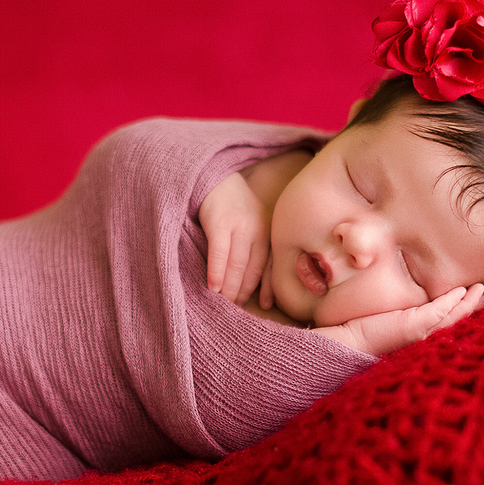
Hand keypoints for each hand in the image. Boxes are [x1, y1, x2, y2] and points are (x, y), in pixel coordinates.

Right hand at [199, 172, 271, 305]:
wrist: (215, 174)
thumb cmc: (233, 203)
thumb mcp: (253, 221)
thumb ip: (256, 245)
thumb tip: (255, 282)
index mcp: (267, 232)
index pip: (270, 265)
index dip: (268, 287)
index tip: (265, 305)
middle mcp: (257, 230)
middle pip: (253, 270)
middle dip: (244, 292)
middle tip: (234, 310)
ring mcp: (239, 226)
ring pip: (238, 265)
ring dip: (231, 288)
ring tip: (223, 303)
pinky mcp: (219, 222)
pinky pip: (219, 252)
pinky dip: (217, 272)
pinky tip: (213, 287)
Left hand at [313, 284, 483, 355]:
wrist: (349, 345)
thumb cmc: (365, 337)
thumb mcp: (391, 325)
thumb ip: (404, 319)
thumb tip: (406, 311)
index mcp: (421, 340)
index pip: (448, 327)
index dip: (464, 315)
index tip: (478, 303)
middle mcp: (425, 340)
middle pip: (457, 323)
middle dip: (475, 309)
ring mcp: (422, 333)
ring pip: (454, 318)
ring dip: (470, 303)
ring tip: (483, 290)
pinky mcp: (414, 325)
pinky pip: (440, 311)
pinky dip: (453, 301)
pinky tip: (463, 291)